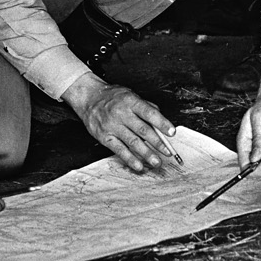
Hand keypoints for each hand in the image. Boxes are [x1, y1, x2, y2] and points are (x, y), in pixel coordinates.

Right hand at [63, 74, 178, 172]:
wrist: (88, 97)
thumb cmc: (113, 96)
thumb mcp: (130, 94)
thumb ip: (146, 107)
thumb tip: (160, 121)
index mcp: (131, 101)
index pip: (149, 113)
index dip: (162, 123)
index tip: (172, 132)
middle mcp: (122, 113)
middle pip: (142, 130)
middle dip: (157, 143)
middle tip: (168, 152)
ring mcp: (112, 126)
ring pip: (132, 142)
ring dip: (146, 154)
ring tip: (157, 162)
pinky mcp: (105, 137)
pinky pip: (119, 150)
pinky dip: (130, 159)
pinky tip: (139, 166)